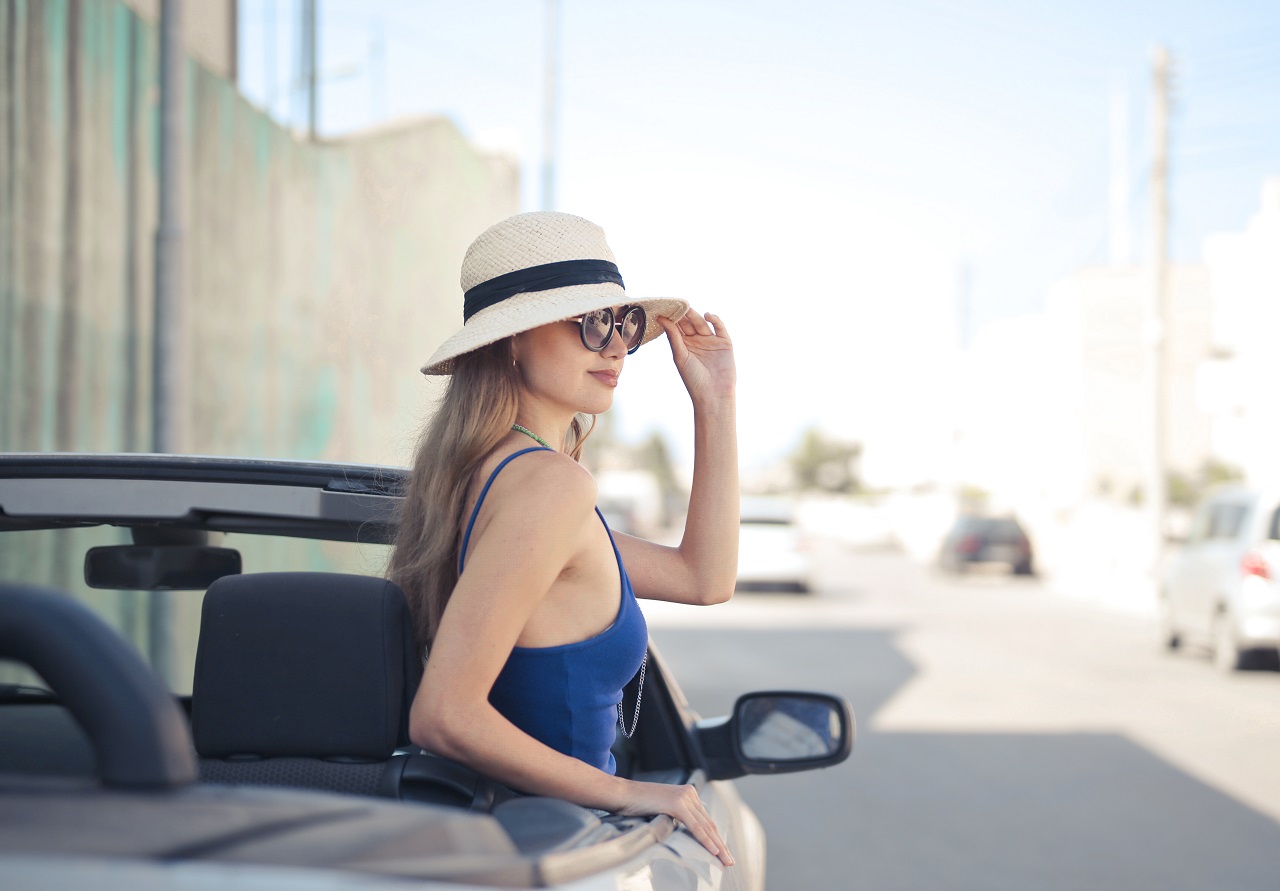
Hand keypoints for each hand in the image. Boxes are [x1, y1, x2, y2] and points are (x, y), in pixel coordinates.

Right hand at [615, 781, 734, 866]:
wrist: (622, 794)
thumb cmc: (637, 804)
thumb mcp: (663, 810)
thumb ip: (677, 818)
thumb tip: (686, 834)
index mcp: (687, 793)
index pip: (705, 820)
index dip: (715, 837)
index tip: (722, 852)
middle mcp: (689, 793)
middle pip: (709, 823)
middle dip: (720, 844)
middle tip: (729, 860)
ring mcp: (684, 797)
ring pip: (705, 826)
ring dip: (717, 845)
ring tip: (725, 860)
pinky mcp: (678, 804)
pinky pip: (695, 826)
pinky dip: (705, 840)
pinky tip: (713, 851)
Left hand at [658, 309, 735, 405]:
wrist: (713, 394)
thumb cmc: (693, 379)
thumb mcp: (680, 355)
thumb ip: (673, 336)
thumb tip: (661, 318)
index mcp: (684, 345)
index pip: (677, 327)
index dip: (672, 318)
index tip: (664, 307)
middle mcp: (697, 341)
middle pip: (689, 323)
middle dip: (683, 314)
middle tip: (676, 304)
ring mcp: (711, 341)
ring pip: (702, 323)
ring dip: (695, 316)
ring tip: (688, 308)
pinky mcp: (724, 342)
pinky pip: (719, 327)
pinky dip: (715, 320)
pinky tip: (707, 315)